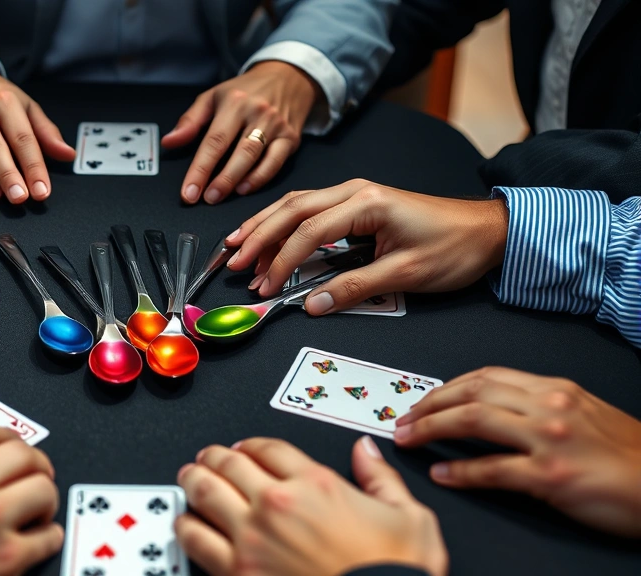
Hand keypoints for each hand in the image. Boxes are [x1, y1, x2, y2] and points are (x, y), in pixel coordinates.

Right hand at [0, 423, 62, 575]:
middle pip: (24, 453)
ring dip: (43, 497)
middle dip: (32, 462)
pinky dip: (48, 537)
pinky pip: (48, 535)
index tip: (5, 446)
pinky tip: (37, 542)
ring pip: (43, 488)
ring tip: (36, 508)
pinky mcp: (7, 558)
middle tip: (31, 474)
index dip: (1, 436)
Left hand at [162, 61, 317, 204]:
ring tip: (221, 196)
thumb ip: (190, 121)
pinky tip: (246, 189)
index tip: (188, 191)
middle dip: (221, 180)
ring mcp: (277, 126)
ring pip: (257, 158)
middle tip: (206, 198)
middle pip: (238, 152)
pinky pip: (276, 163)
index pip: (214, 140)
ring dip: (238, 181)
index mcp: (235, 102)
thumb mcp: (213, 97)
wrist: (287, 77)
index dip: (200, 169)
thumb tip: (169, 142)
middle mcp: (258, 113)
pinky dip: (261, 178)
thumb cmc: (245, 91)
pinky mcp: (291, 138)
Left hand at [176, 437, 446, 575]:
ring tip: (189, 477)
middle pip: (229, 463)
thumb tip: (366, 451)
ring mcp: (253, 537)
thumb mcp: (410, 518)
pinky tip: (186, 523)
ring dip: (194, 480)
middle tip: (208, 457)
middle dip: (215, 456)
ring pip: (205, 492)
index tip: (247, 449)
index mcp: (317, 484)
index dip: (254, 445)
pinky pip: (196, 539)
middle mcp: (278, 504)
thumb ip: (381, 479)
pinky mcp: (236, 572)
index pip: (269, 447)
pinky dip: (186, 525)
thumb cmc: (397, 573)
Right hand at [225, 179, 509, 313]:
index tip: (265, 287)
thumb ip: (354, 288)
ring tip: (236, 247)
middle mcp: (355, 191)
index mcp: (367, 203)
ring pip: (295, 204)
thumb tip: (311, 305)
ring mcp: (355, 193)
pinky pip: (309, 209)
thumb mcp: (406, 274)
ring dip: (264, 225)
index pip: (308, 232)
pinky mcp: (357, 203)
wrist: (488, 230)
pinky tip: (267, 234)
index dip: (281, 261)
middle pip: (292, 208)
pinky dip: (283, 223)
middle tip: (233, 262)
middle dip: (258, 236)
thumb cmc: (454, 248)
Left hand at [395, 367, 640, 536]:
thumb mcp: (585, 413)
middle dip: (428, 404)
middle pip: (470, 393)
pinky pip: (492, 469)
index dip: (445, 387)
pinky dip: (461, 471)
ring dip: (431, 429)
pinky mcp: (551, 475)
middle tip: (403, 419)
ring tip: (408, 439)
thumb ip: (542, 405)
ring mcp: (549, 440)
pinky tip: (442, 473)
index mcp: (554, 389)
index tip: (423, 398)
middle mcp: (549, 407)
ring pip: (472, 421)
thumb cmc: (630, 455)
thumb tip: (496, 407)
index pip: (484, 377)